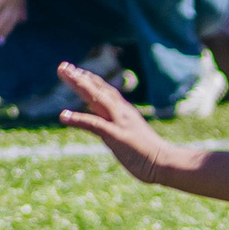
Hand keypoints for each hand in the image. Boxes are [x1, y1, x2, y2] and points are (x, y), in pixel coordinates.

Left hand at [57, 62, 183, 182]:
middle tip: (63, 66)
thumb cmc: (150, 155)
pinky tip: (63, 115)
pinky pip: (94, 124)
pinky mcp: (116, 135)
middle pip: (98, 90)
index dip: (90, 81)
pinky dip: (78, 119)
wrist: (166, 163)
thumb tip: (104, 126)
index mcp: (125, 113)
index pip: (105, 92)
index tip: (75, 71)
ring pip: (96, 98)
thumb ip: (116, 128)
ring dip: (79, 85)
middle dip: (79, 77)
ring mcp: (119, 122)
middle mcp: (121, 113)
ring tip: (64, 74)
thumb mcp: (130, 137)